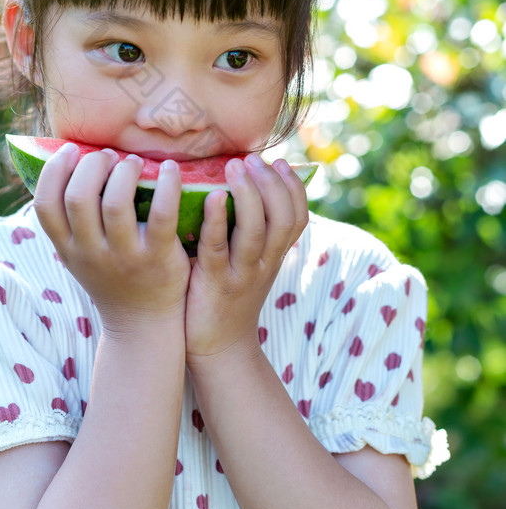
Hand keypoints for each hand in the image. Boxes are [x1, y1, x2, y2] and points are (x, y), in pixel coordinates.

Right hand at [33, 144, 190, 333]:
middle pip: (78, 197)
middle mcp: (91, 253)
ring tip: (132, 163)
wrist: (143, 324)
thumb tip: (70, 162)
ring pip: (117, 203)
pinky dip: (167, 184)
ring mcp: (125, 257)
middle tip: (108, 156)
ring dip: (124, 172)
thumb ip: (70, 220)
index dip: (54, 170)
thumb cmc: (111, 275)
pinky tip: (168, 168)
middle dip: (92, 166)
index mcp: (68, 249)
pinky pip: (163, 213)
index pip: (45, 205)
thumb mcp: (78, 255)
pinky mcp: (159, 258)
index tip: (71, 150)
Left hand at [185, 154, 308, 363]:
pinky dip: (217, 219)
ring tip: (235, 167)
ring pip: (257, 230)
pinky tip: (211, 196)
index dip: (294, 187)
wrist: (217, 349)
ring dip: (248, 194)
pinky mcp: (214, 282)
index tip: (280, 161)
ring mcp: (241, 273)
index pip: (298, 217)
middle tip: (253, 159)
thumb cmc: (225, 295)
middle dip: (272, 184)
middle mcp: (263, 263)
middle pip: (283, 219)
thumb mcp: (247, 262)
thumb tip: (239, 184)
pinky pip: (218, 247)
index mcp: (273, 255)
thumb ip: (248, 230)